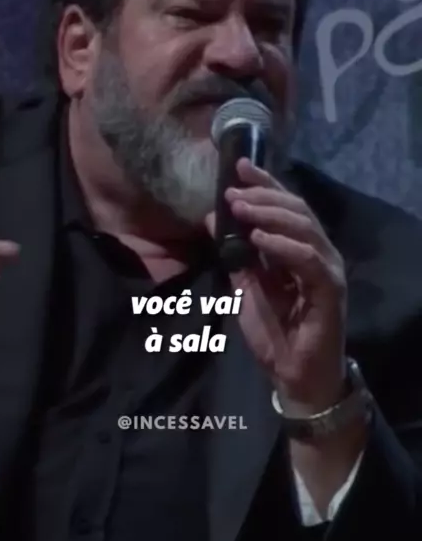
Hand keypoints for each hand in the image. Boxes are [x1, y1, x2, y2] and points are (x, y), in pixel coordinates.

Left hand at [206, 159, 347, 412]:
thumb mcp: (245, 288)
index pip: (285, 205)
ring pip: (304, 228)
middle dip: (263, 196)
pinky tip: (259, 239)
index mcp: (299, 248)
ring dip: (270, 215)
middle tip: (233, 192)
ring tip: (242, 209)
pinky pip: (308, 259)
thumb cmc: (274, 332)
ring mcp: (327, 269)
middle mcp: (319, 252)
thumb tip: (211, 218)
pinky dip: (283, 245)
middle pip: (296, 209)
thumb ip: (234, 255)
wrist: (294, 376)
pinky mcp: (330, 289)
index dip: (265, 183)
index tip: (239, 165)